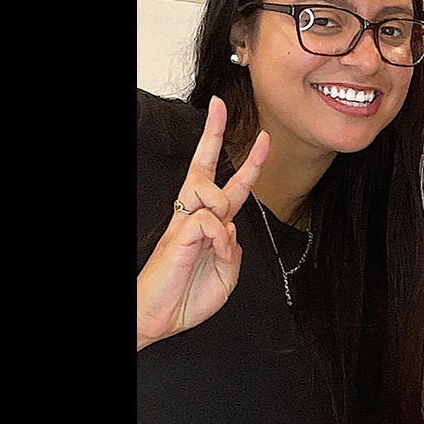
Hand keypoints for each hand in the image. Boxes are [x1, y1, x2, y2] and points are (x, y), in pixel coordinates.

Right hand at [137, 96, 268, 349]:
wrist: (160, 318)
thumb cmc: (188, 295)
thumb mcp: (227, 272)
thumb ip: (233, 246)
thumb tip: (228, 226)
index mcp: (211, 223)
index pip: (231, 185)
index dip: (249, 162)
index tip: (263, 138)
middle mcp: (196, 216)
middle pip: (205, 167)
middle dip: (213, 134)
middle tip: (217, 105)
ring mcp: (184, 223)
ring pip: (212, 192)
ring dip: (224, 215)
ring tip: (217, 246)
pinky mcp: (178, 234)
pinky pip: (210, 221)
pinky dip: (219, 239)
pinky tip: (212, 254)